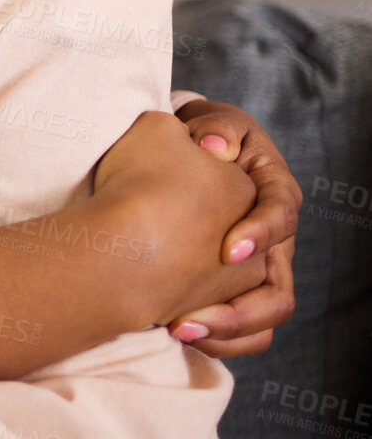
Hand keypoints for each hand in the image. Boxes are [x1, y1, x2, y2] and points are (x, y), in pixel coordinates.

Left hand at [91, 111, 266, 327]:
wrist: (197, 151)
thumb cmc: (206, 135)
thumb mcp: (215, 123)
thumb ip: (217, 129)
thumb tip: (215, 147)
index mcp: (275, 190)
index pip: (281, 215)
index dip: (260, 234)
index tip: (230, 251)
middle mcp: (275, 236)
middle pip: (278, 286)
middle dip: (240, 307)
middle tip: (193, 315)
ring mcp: (262, 265)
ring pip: (265, 313)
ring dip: (227, 328)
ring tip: (181, 330)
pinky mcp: (241, 284)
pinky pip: (245, 325)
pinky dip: (220, 336)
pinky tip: (179, 333)